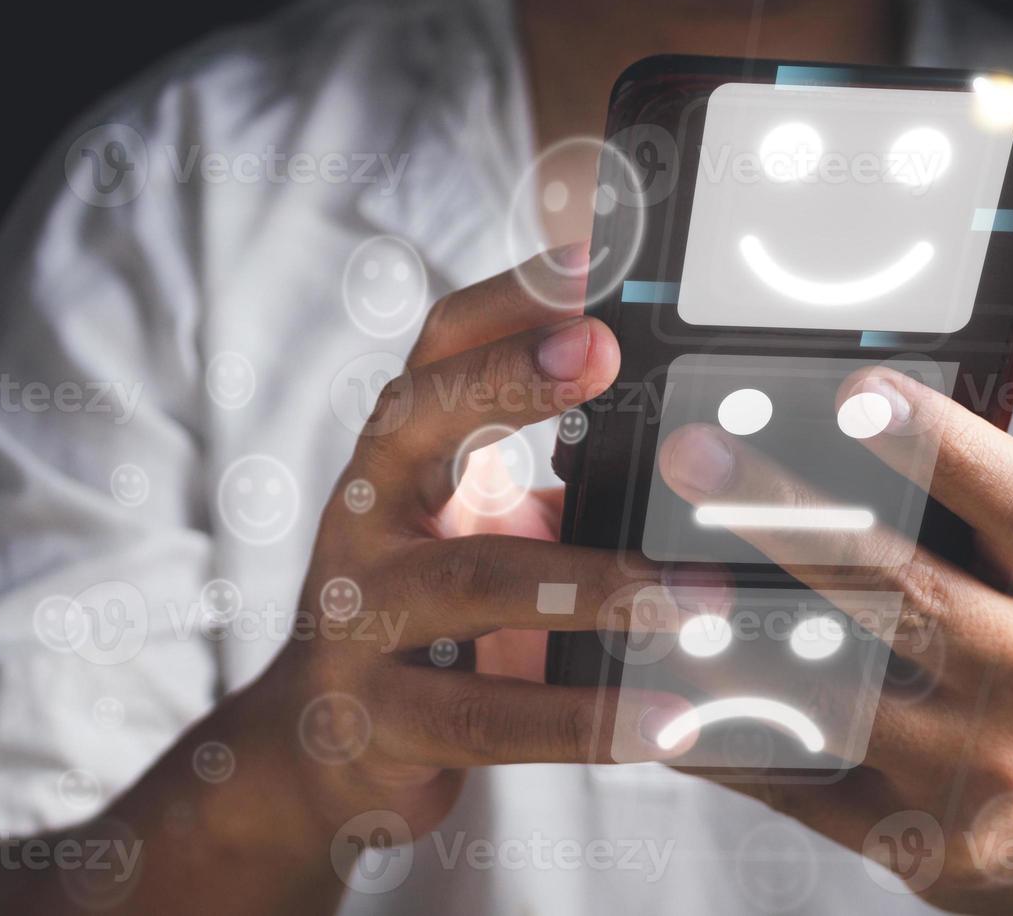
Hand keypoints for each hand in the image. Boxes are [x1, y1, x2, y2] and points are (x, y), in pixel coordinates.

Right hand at [222, 247, 703, 859]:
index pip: (435, 351)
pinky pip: (489, 717)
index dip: (504, 301)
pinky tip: (666, 720)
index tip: (588, 260)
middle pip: (416, 423)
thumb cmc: (424, 625)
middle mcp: (361, 519)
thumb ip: (547, 481)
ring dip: (590, 581)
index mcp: (397, 462)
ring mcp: (357, 618)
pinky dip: (583, 720)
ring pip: (469, 581)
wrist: (319, 751)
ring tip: (692, 595)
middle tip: (603, 348)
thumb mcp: (472, 531)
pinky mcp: (379, 718)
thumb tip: (692, 436)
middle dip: (505, 378)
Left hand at [657, 366, 1012, 913]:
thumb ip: (965, 521)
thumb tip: (822, 435)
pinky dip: (719, 738)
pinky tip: (653, 698)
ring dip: (731, 639)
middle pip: (899, 589)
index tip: (857, 392)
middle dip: (782, 517)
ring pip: (830, 695)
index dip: (941, 444)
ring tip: (650, 584)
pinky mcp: (920, 839)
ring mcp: (979, 767)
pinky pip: (795, 780)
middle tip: (694, 459)